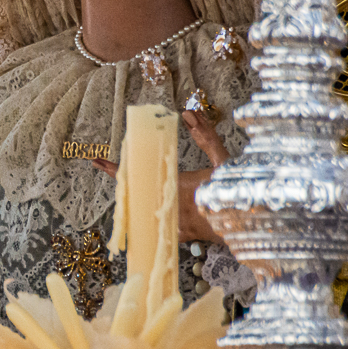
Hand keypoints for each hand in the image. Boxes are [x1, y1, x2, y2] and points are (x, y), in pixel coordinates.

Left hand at [90, 109, 227, 244]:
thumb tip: (190, 112)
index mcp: (177, 185)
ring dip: (139, 199)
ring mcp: (174, 224)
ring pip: (146, 210)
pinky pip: (159, 225)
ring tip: (134, 187)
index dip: (116, 169)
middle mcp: (170, 206)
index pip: (140, 174)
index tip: (96, 161)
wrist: (251, 231)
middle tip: (106, 167)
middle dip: (125, 182)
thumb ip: (206, 137)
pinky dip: (156, 216)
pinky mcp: (180, 236)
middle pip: (138, 194)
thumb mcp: (224, 162)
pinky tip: (158, 210)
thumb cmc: (240, 195)